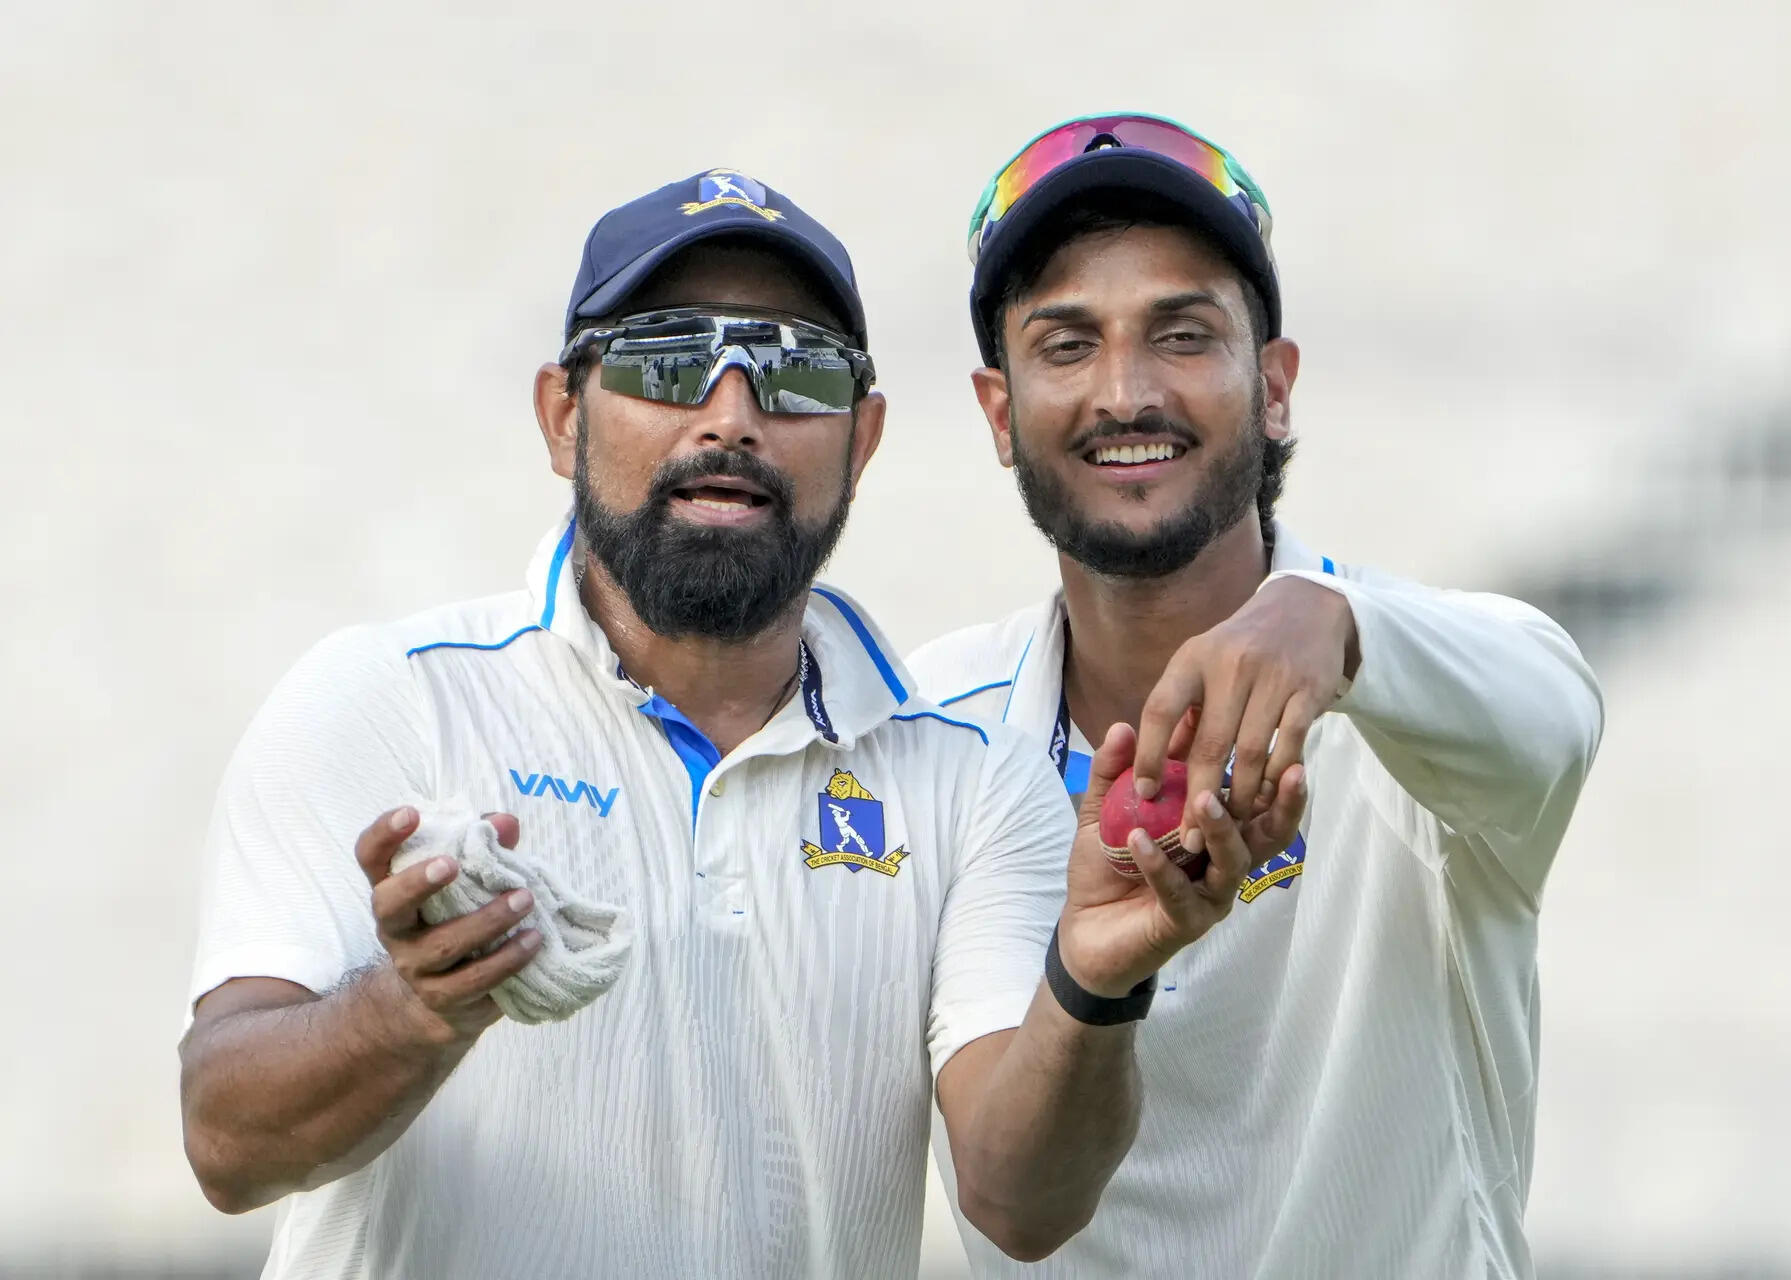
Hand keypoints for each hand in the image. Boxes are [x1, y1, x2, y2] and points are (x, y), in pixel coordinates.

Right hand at [354, 807, 541, 1045]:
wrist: (447, 999)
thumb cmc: (458, 918)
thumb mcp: (467, 881)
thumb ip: (484, 848)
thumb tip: (505, 823)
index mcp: (394, 889)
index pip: (371, 858)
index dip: (383, 834)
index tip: (410, 813)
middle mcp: (395, 927)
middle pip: (388, 904)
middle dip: (417, 883)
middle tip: (452, 865)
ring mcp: (415, 965)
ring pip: (444, 944)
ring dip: (488, 920)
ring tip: (525, 899)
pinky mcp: (443, 996)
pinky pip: (474, 979)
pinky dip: (507, 958)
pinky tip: (532, 940)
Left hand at [1056, 724, 1288, 997]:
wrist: (1084, 931)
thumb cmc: (1106, 867)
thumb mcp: (1106, 812)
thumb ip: (1115, 772)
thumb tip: (1122, 725)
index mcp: (1214, 830)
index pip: (1246, 793)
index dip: (1255, 762)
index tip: (1256, 720)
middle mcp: (1223, 860)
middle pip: (1269, 831)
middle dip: (1284, 801)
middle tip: (1291, 770)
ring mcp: (1211, 894)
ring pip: (1234, 861)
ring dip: (1222, 828)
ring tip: (1206, 799)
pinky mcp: (1187, 922)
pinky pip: (1180, 892)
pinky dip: (1160, 866)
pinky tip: (1139, 842)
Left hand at [1134, 576, 1355, 837]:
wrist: (1304, 609)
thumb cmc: (1238, 648)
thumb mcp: (1201, 663)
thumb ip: (1180, 711)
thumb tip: (1151, 766)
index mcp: (1192, 659)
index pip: (1160, 710)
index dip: (1147, 754)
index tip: (1142, 793)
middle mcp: (1229, 665)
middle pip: (1209, 743)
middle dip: (1197, 796)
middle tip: (1187, 839)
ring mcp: (1272, 677)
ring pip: (1251, 752)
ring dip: (1240, 796)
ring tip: (1229, 825)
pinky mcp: (1308, 690)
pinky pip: (1290, 746)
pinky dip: (1276, 778)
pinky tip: (1266, 800)